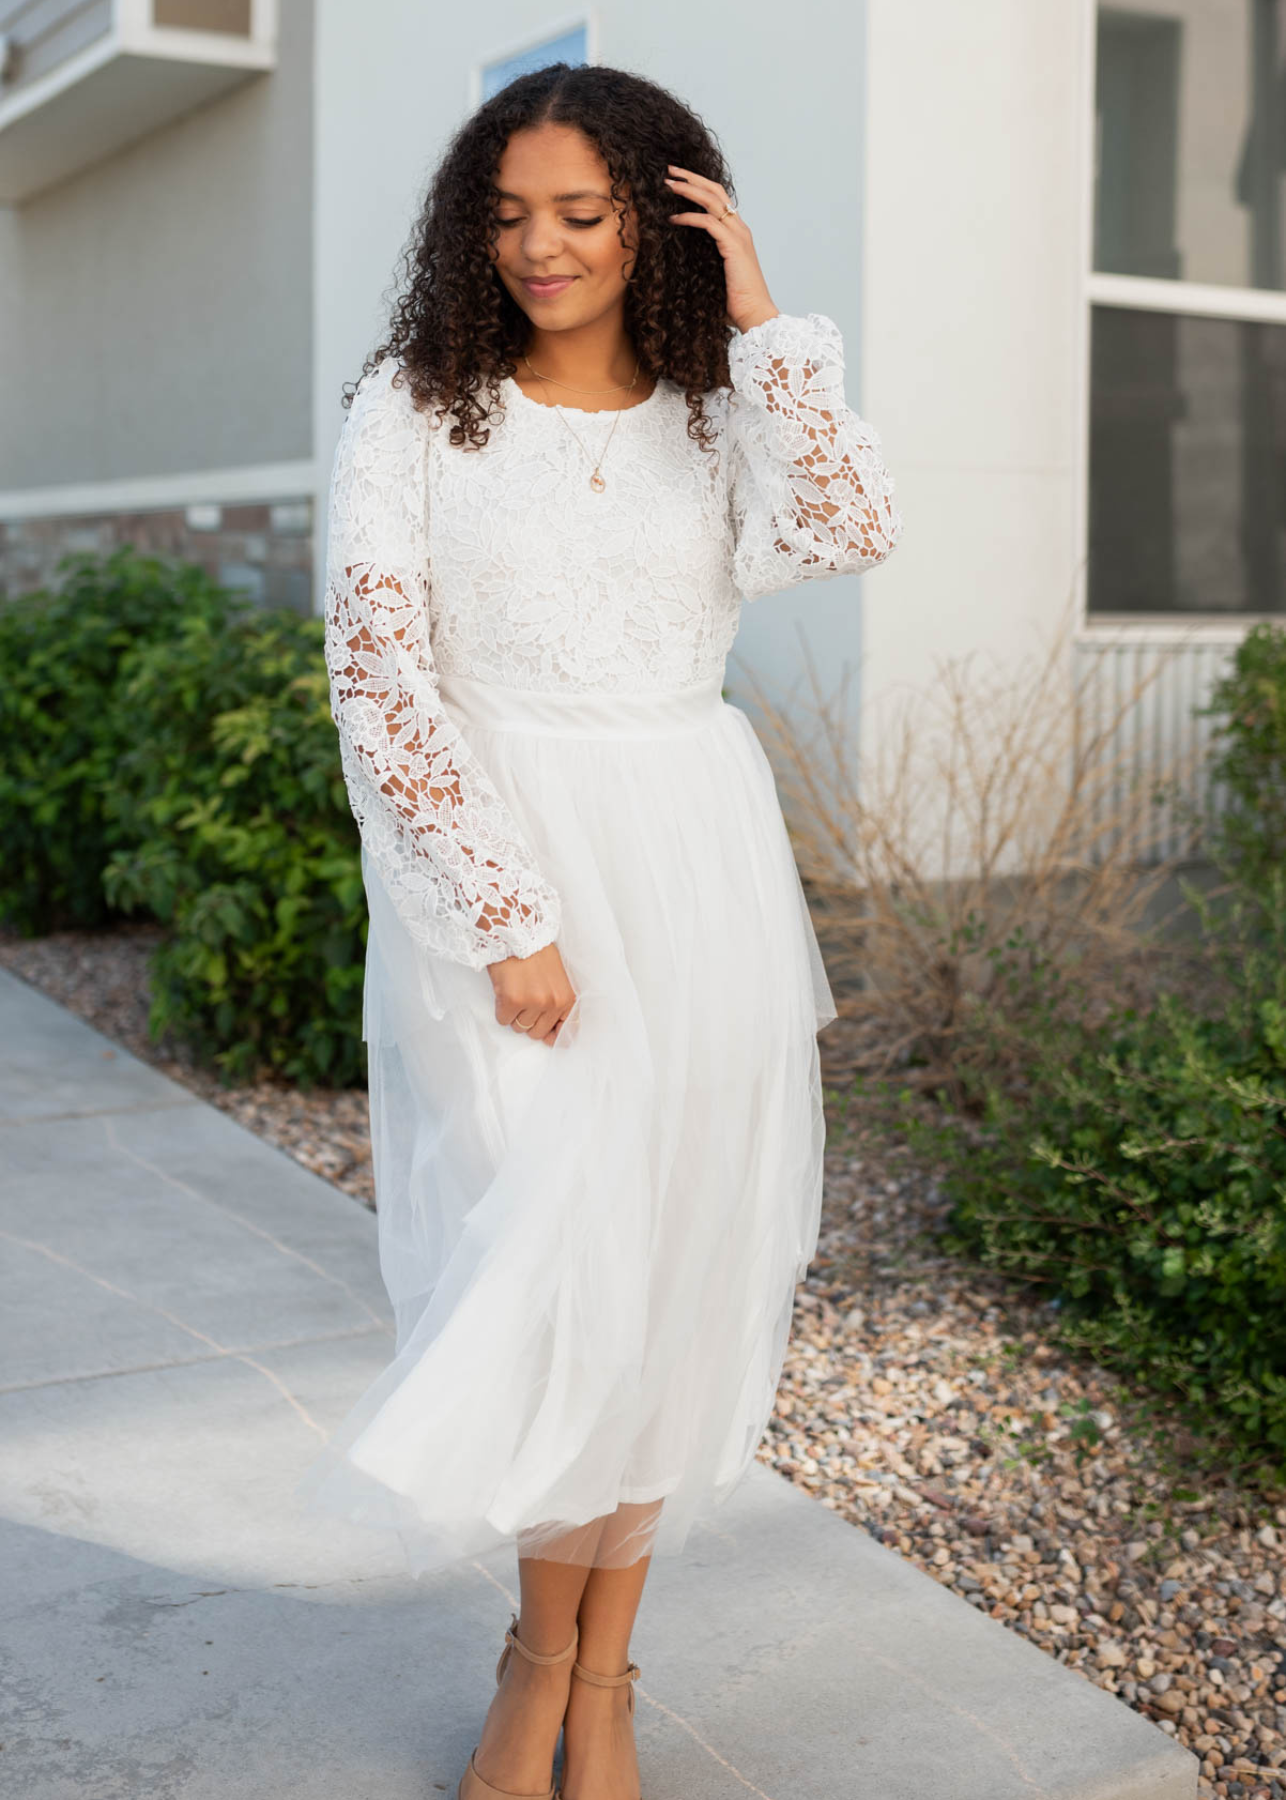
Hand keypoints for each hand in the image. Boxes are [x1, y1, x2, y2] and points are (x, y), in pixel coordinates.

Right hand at [487, 940, 576, 1044]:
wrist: (515, 934)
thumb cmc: (535, 954)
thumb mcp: (558, 979)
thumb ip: (558, 1004)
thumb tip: (552, 1036)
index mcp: (567, 997)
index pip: (568, 1030)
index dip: (554, 1035)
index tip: (547, 1035)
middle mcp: (552, 1002)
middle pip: (537, 1032)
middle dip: (529, 1020)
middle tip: (525, 999)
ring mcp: (532, 1002)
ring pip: (519, 1027)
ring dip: (514, 1013)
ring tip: (516, 991)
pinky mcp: (511, 1001)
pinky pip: (503, 1020)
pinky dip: (501, 1009)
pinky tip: (505, 991)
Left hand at [663, 163, 779, 334]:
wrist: (755, 315)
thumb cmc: (736, 303)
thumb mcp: (715, 276)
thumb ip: (704, 263)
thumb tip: (681, 264)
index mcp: (736, 233)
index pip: (718, 199)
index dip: (698, 186)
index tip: (677, 180)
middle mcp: (739, 229)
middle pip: (715, 191)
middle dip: (691, 177)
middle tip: (670, 170)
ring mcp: (738, 236)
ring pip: (712, 200)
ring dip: (688, 190)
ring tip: (668, 184)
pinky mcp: (733, 246)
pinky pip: (708, 223)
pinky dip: (689, 217)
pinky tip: (673, 218)